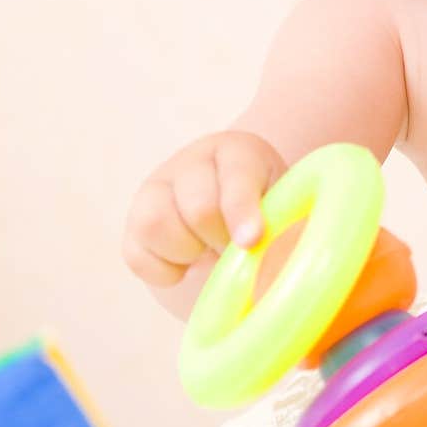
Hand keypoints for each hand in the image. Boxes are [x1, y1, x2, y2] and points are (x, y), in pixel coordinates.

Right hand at [123, 131, 285, 287]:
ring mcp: (157, 190)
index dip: (242, 210)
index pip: (236, 174)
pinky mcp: (135, 224)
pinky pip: (137, 255)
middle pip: (198, 206)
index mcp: (239, 153)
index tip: (250, 241)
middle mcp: (193, 163)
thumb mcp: (290, 219)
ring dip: (188, 253)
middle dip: (220, 241)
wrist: (240, 231)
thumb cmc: (275, 225)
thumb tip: (266, 257)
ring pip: (155, 224)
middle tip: (236, 253)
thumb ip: (288, 234)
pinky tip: (187, 267)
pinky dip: (164, 272)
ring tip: (209, 255)